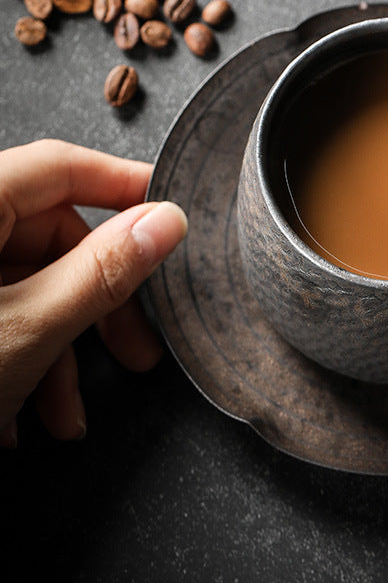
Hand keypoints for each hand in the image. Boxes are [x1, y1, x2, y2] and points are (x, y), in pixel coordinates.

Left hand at [0, 139, 186, 446]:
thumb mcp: (26, 329)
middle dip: (97, 306)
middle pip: (50, 240)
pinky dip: (15, 364)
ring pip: (25, 288)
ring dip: (58, 353)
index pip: (60, 168)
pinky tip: (13, 419)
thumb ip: (103, 269)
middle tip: (137, 350)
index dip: (124, 186)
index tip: (172, 212)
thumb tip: (166, 221)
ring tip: (66, 417)